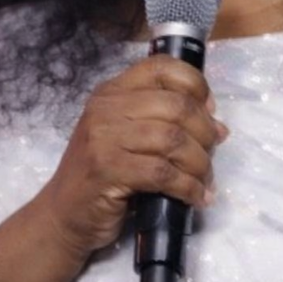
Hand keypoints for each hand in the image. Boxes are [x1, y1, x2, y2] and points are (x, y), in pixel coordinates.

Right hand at [32, 55, 226, 259]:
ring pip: (173, 139)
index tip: (208, 113)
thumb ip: (164, 124)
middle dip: (204, 132)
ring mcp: (103, 138)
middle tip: (210, 154)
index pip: (161, 68)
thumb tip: (218, 126)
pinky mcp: (107, 170)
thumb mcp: (126, 138)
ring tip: (204, 181)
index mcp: (111, 92)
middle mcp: (105, 108)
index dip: (195, 86)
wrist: (63, 213)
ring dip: (199, 164)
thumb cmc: (101, 175)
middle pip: (175, 105)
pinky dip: (188, 187)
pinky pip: (163, 173)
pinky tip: (195, 197)